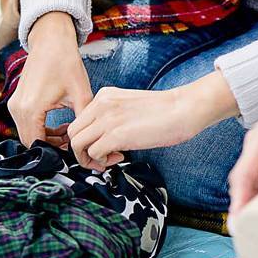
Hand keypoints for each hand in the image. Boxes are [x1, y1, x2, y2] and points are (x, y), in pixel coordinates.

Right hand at [9, 12, 92, 147]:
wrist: (51, 42)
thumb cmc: (65, 63)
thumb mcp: (81, 94)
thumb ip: (83, 121)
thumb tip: (89, 142)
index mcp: (30, 108)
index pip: (38, 144)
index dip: (56, 153)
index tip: (74, 153)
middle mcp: (17, 109)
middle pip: (30, 142)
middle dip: (51, 147)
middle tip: (73, 144)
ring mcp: (15, 105)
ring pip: (28, 135)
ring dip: (47, 138)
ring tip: (68, 132)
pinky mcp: (17, 102)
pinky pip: (26, 125)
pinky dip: (41, 129)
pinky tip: (59, 124)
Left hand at [67, 71, 238, 170]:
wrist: (185, 108)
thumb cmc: (163, 111)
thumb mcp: (128, 106)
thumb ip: (110, 116)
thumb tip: (101, 137)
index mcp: (103, 97)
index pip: (78, 121)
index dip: (85, 138)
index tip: (100, 146)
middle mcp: (100, 105)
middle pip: (72, 133)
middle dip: (81, 151)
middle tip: (101, 158)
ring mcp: (107, 119)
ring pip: (77, 144)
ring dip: (89, 158)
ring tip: (110, 159)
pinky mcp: (117, 135)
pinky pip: (94, 153)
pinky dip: (102, 161)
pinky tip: (120, 157)